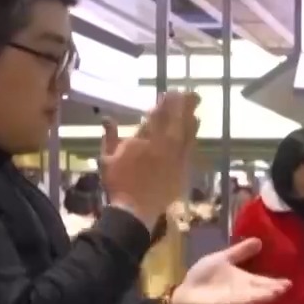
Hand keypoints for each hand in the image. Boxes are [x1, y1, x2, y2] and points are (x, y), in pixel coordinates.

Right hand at [101, 91, 200, 225]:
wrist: (135, 210)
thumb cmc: (118, 183)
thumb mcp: (107, 158)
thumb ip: (110, 136)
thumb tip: (107, 119)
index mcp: (142, 140)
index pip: (156, 116)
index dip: (164, 103)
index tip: (170, 92)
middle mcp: (161, 145)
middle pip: (175, 121)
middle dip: (183, 105)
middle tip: (191, 93)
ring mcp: (174, 158)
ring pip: (185, 134)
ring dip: (191, 119)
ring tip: (196, 110)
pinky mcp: (182, 170)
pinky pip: (189, 150)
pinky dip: (192, 138)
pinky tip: (195, 132)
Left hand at [169, 239, 290, 303]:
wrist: (186, 295)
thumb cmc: (202, 277)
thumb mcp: (222, 259)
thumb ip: (239, 252)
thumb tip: (258, 240)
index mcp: (243, 279)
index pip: (262, 280)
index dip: (275, 280)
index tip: (290, 280)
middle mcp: (244, 290)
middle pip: (262, 289)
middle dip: (275, 288)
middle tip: (291, 285)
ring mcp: (237, 298)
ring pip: (256, 295)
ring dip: (269, 293)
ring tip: (283, 290)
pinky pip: (244, 301)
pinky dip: (256, 298)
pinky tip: (266, 296)